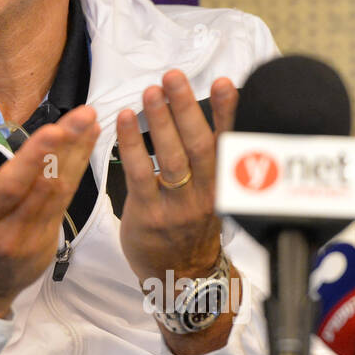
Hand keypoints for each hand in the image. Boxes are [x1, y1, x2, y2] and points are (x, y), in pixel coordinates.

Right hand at [0, 105, 100, 317]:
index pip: (9, 188)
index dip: (34, 159)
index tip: (54, 129)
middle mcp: (9, 234)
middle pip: (44, 186)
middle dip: (67, 147)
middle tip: (84, 113)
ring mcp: (34, 241)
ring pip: (62, 193)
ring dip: (78, 155)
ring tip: (90, 121)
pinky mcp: (50, 242)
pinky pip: (66, 203)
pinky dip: (77, 171)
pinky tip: (84, 145)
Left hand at [115, 71, 237, 283]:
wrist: (181, 276)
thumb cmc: (193, 227)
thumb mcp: (215, 194)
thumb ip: (214, 161)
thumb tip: (213, 115)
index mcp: (224, 186)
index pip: (229, 143)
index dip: (228, 113)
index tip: (225, 83)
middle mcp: (204, 194)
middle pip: (199, 145)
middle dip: (187, 108)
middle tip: (174, 77)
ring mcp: (177, 206)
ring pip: (172, 158)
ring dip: (161, 121)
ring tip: (151, 91)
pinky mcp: (149, 214)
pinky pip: (140, 174)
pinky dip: (132, 144)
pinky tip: (126, 119)